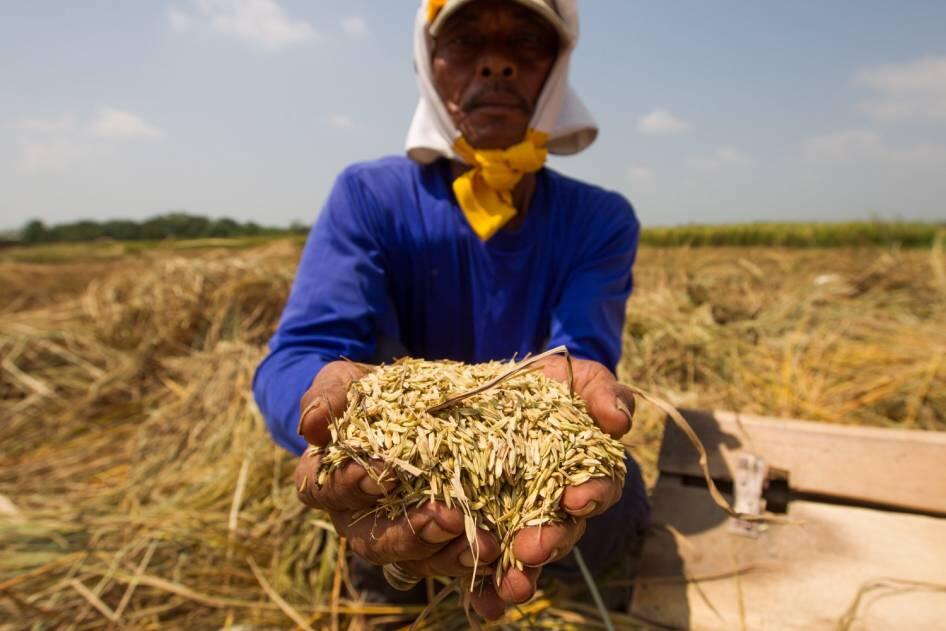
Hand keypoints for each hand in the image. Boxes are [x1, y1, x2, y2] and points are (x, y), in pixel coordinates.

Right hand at [295, 361, 501, 583]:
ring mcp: (401, 537)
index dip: (351, 486)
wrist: (413, 402)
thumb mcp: (351, 382)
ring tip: (486, 543)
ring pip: (415, 562)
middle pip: (373, 541)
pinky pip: (453, 568)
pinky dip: (478, 577)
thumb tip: (311, 425)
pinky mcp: (440, 545)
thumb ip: (330, 394)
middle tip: (447, 517)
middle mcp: (359, 519)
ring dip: (448, 556)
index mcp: (328, 481)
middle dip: (410, 533)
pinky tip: (503, 570)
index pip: (326, 492)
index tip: (385, 474)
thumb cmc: (372, 394)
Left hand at [467, 356, 633, 619]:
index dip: (593, 493)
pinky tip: (480, 603)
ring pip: (524, 558)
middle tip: (534, 548)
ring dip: (520, 576)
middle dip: (550, 543)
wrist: (498, 393)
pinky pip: (484, 565)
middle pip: (559, 532)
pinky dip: (484, 590)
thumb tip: (618, 421)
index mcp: (583, 473)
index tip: (578, 496)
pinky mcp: (481, 529)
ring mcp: (518, 521)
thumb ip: (602, 393)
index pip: (598, 488)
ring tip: (509, 586)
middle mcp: (554, 506)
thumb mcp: (576, 379)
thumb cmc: (548, 388)